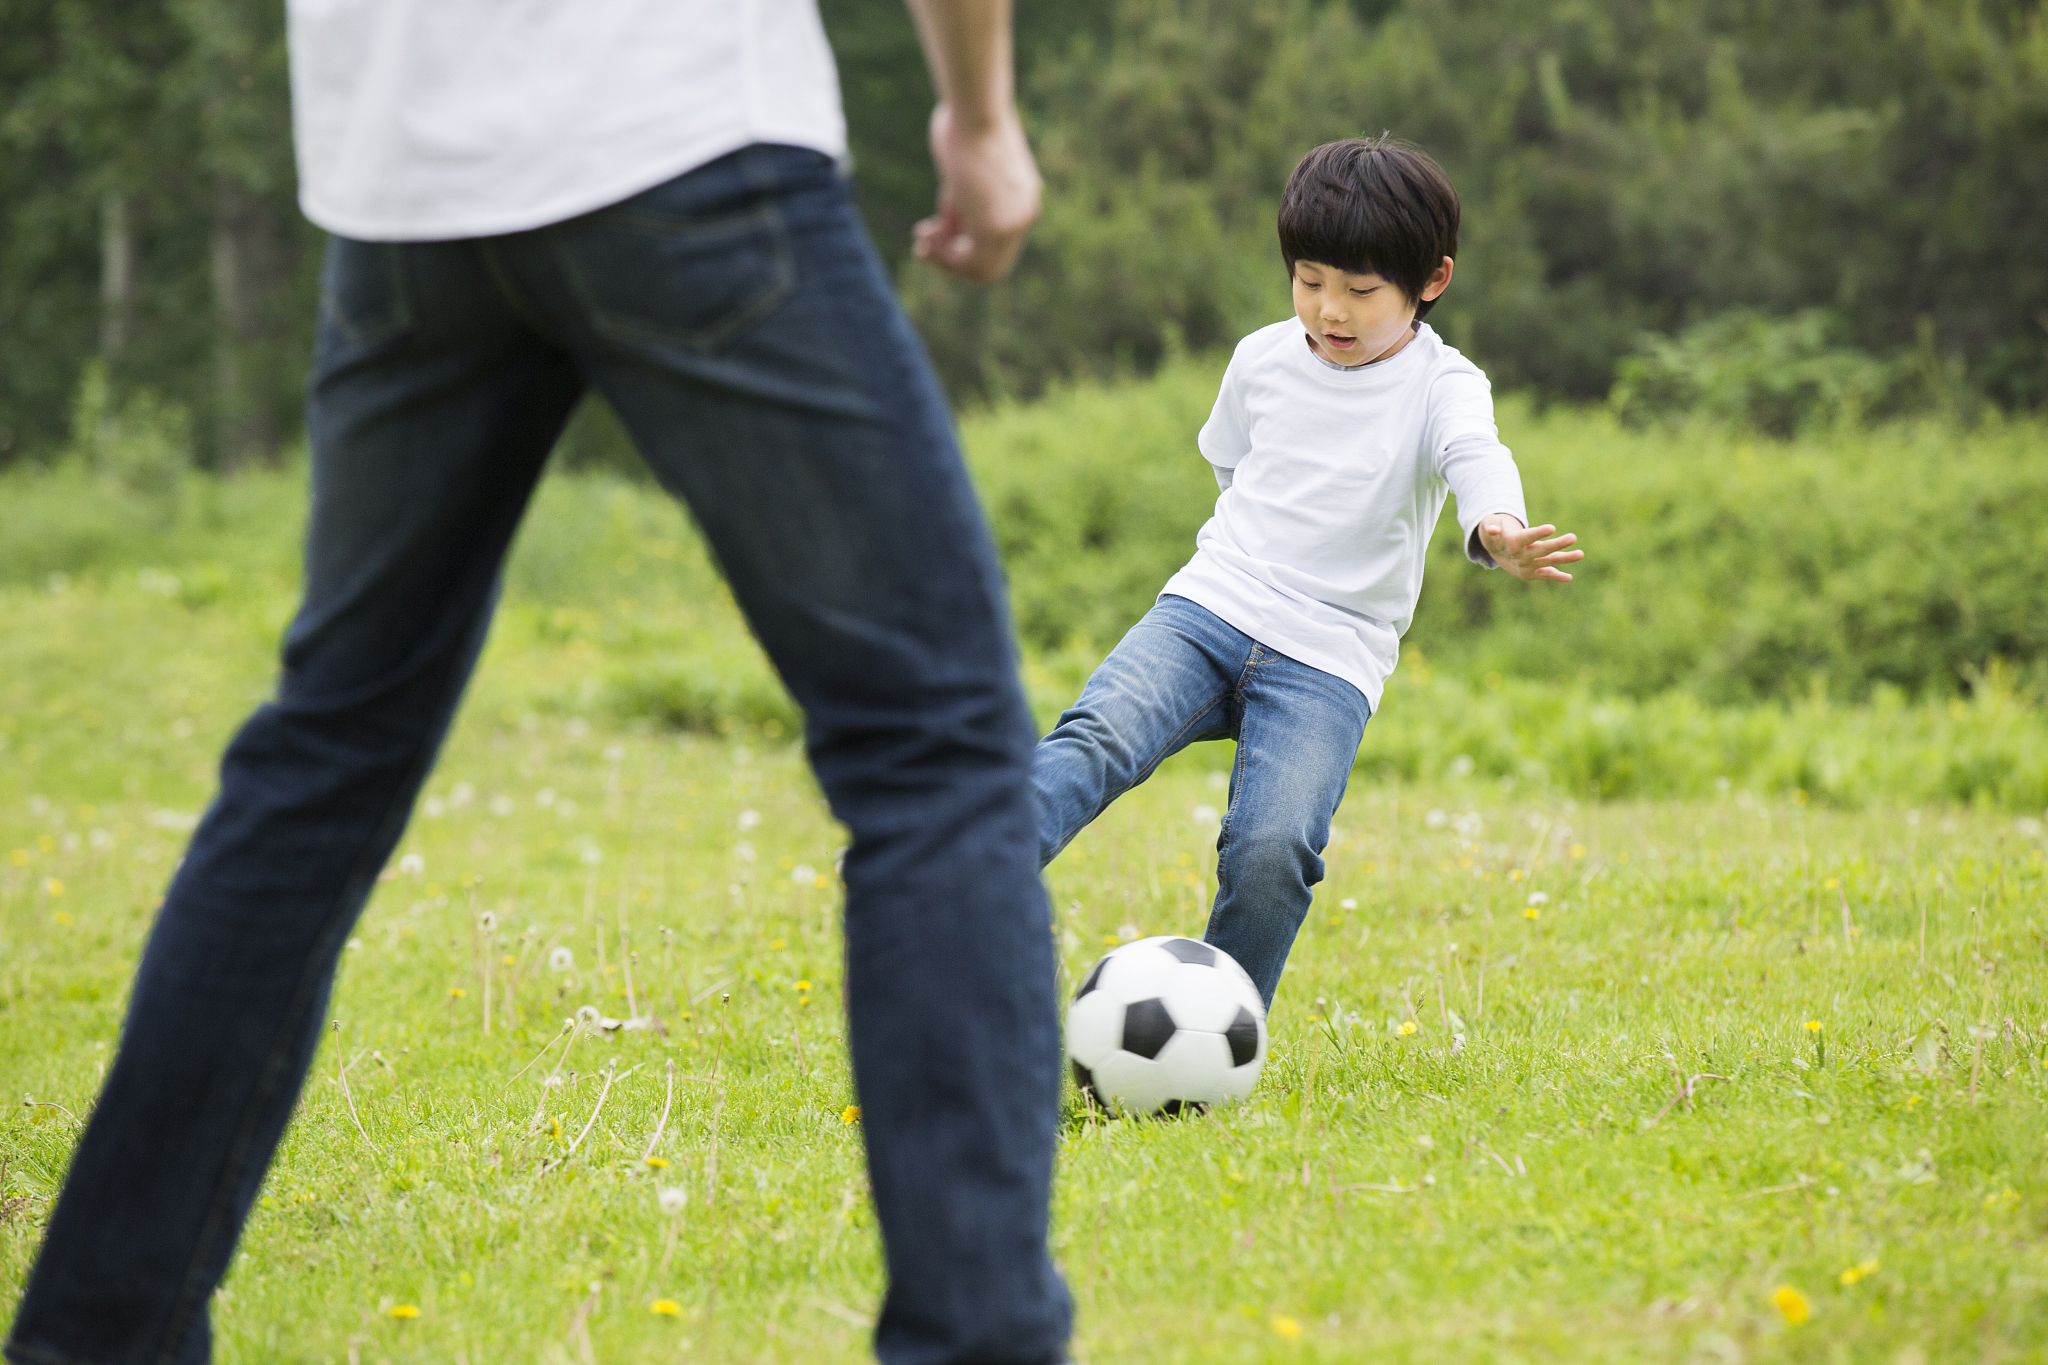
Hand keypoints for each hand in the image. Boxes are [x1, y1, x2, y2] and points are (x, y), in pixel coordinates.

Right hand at [912, 101, 1040, 282]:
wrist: (976, 108)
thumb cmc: (964, 122)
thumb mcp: (961, 171)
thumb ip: (960, 205)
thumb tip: (943, 233)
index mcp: (1023, 197)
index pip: (997, 241)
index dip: (963, 245)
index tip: (934, 228)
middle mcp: (1024, 213)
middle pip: (991, 262)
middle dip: (952, 259)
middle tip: (923, 239)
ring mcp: (1013, 222)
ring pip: (981, 269)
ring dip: (945, 262)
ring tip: (921, 241)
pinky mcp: (996, 227)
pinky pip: (969, 263)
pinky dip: (942, 259)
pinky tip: (924, 242)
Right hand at [1478, 514, 1581, 581]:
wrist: (1496, 552)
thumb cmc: (1495, 533)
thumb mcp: (1489, 524)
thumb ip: (1490, 525)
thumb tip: (1493, 530)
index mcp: (1511, 544)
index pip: (1526, 538)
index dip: (1538, 533)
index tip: (1552, 528)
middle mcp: (1520, 557)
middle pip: (1541, 551)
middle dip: (1557, 545)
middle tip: (1573, 537)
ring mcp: (1527, 567)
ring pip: (1548, 562)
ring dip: (1564, 559)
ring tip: (1580, 554)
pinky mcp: (1532, 573)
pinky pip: (1546, 574)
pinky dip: (1557, 576)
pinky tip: (1569, 577)